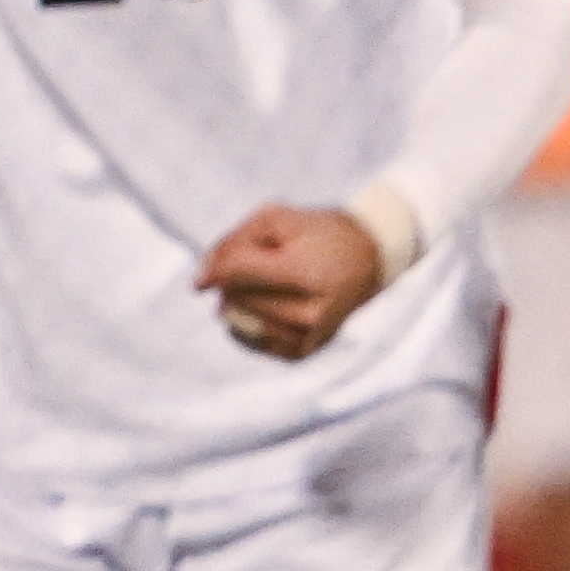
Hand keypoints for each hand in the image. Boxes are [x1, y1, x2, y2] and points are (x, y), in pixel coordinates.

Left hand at [199, 203, 392, 358]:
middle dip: (233, 280)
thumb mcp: (276, 219)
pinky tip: (262, 306)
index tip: (214, 263)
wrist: (371, 258)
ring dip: (238, 301)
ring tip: (263, 285)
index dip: (215, 266)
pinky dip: (246, 322)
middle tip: (259, 266)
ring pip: (238, 320)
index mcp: (306, 274)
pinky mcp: (305, 351)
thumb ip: (231, 244)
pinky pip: (251, 340)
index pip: (235, 274)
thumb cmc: (318, 233)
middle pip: (234, 298)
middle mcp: (310, 312)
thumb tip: (198, 284)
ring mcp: (309, 336)